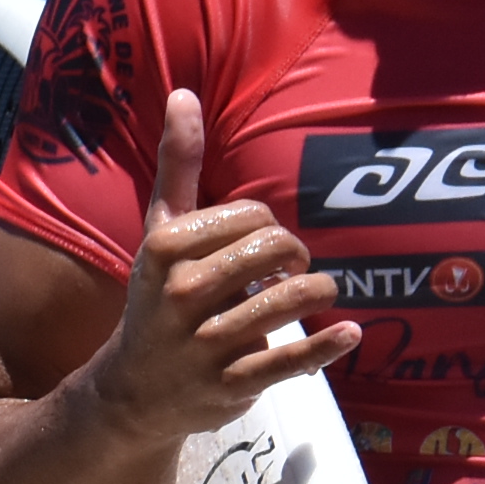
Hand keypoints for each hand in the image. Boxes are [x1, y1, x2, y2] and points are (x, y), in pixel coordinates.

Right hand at [83, 88, 359, 442]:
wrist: (134, 390)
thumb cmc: (157, 298)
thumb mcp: (160, 232)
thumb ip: (178, 166)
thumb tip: (184, 93)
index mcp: (166, 248)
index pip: (253, 214)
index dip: (271, 225)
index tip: (265, 244)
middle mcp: (183, 291)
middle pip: (275, 249)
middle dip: (298, 254)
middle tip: (295, 268)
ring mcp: (207, 341)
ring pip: (289, 300)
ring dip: (319, 292)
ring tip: (319, 294)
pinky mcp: (231, 381)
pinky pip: (289, 360)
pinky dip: (325, 346)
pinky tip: (350, 333)